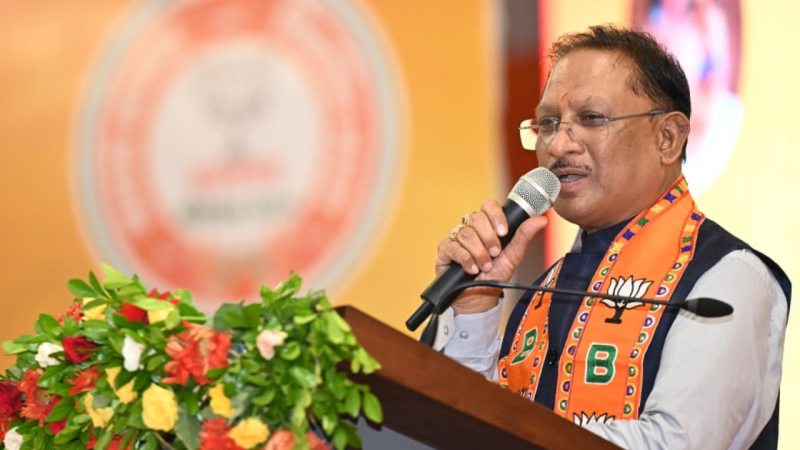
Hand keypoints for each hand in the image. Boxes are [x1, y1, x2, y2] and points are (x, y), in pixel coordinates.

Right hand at [436, 200, 547, 314]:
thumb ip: (524, 235)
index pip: (488, 206)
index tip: (503, 232)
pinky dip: (466, 259)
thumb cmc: (496, 274)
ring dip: (479, 252)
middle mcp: (471, 227)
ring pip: (466, 233)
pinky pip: (453, 247)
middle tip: (496, 254)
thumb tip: (542, 219)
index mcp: (487, 224)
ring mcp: (456, 237)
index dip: (496, 216)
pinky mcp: (444, 249)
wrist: (480, 296)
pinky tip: (472, 269)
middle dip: (489, 238)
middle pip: (476, 218)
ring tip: (485, 266)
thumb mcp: (513, 256)